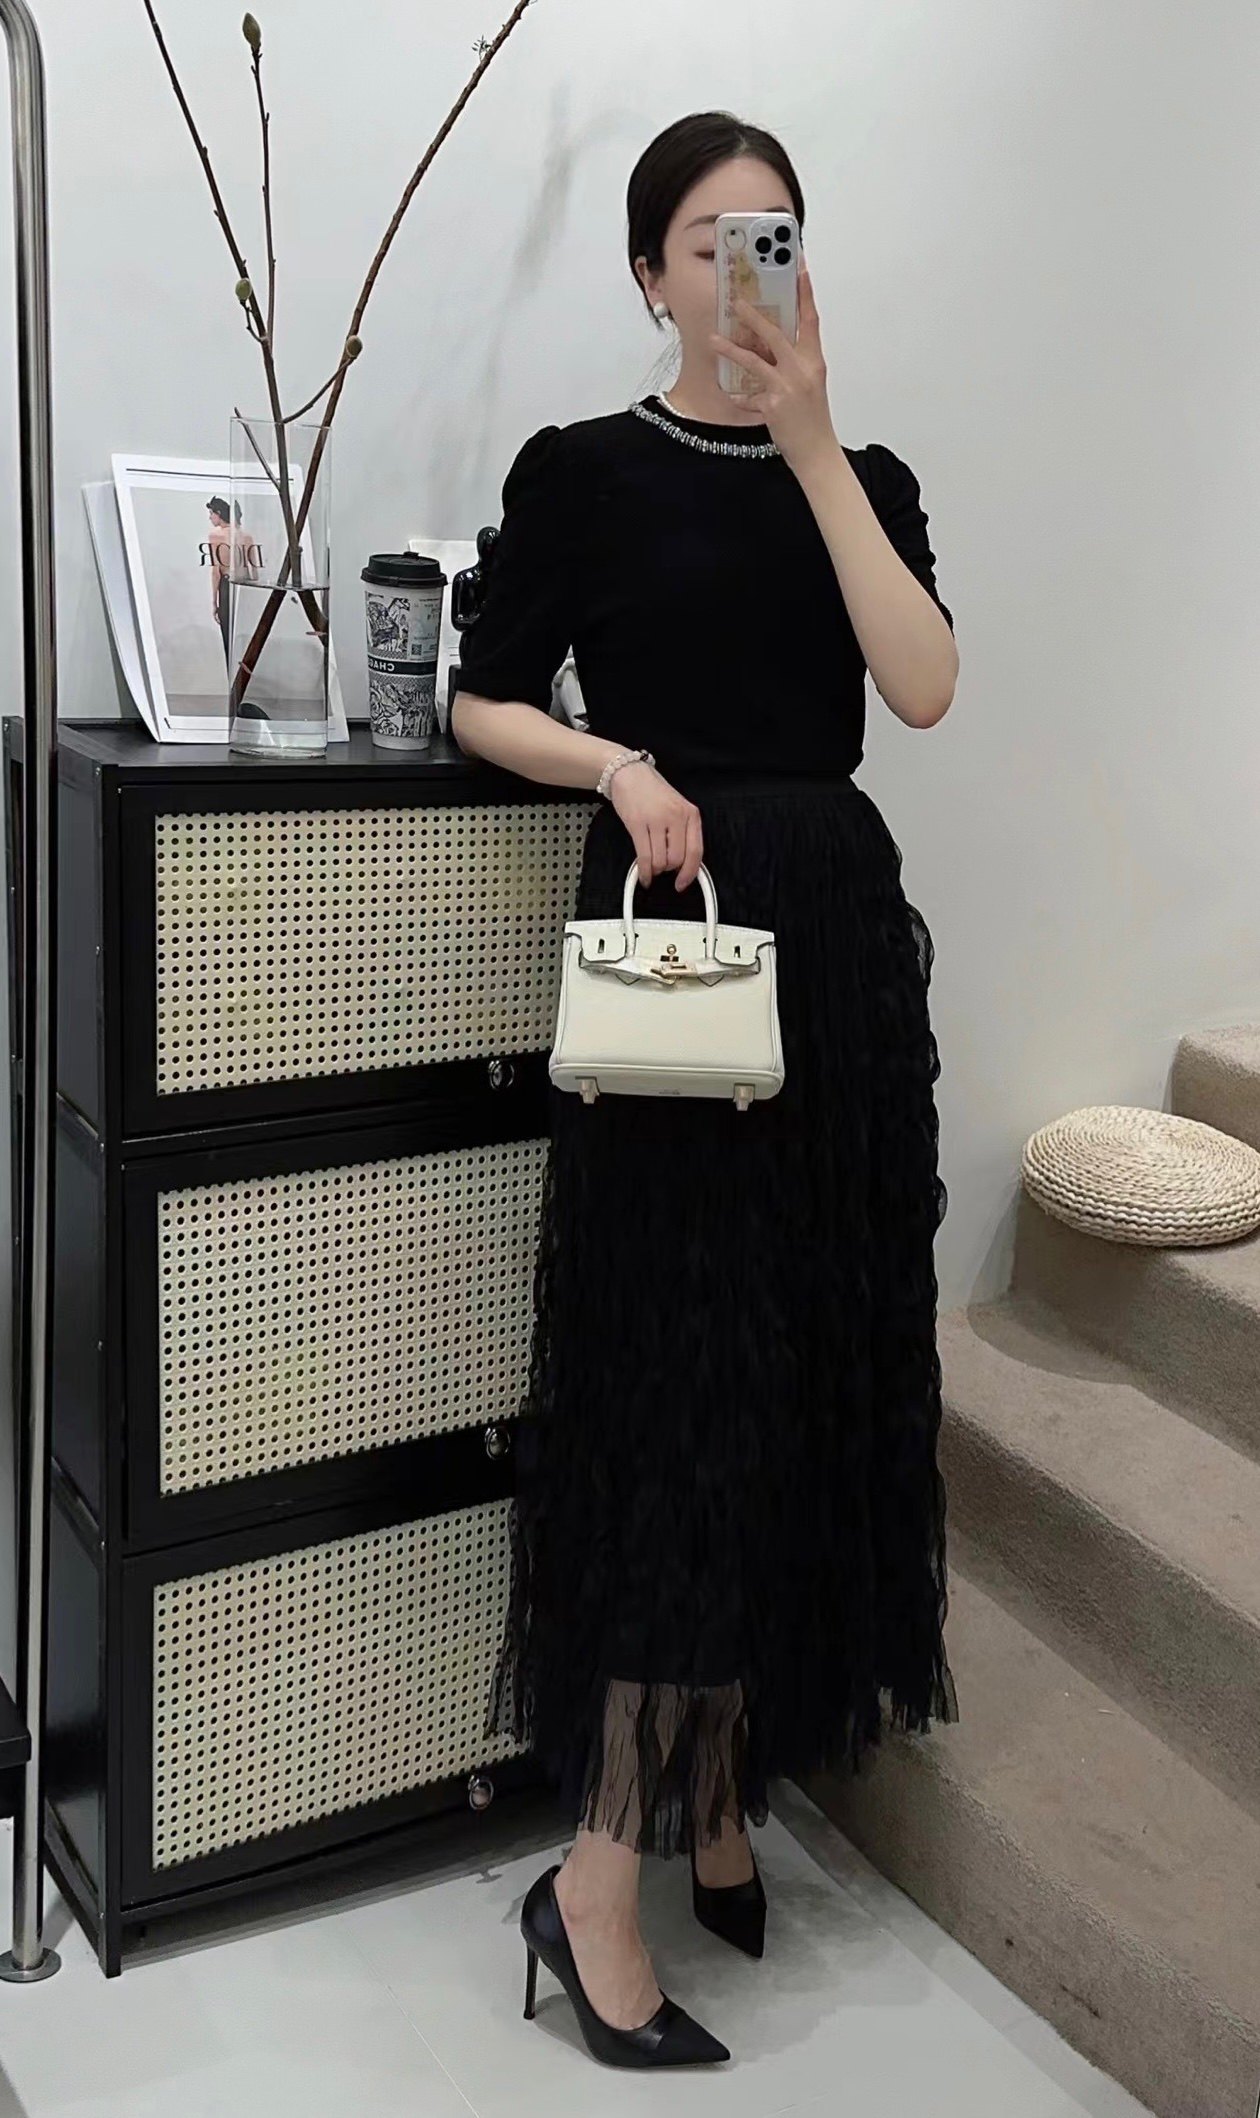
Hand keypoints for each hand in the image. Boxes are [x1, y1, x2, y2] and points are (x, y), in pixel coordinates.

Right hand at [607, 759, 703, 891]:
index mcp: (691, 814)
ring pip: (660, 861)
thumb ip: (683, 833)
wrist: (629, 773)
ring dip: (655, 869)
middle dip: (668, 869)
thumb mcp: (677, 808)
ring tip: (651, 865)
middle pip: (677, 859)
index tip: (682, 883)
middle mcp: (676, 816)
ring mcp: (657, 820)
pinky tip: (643, 875)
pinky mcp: (637, 824)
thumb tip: (684, 865)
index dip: (690, 873)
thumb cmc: (652, 792)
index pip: (696, 851)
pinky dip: (644, 872)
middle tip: (661, 867)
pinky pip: (644, 857)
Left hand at [709, 255, 836, 475]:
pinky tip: (731, 395)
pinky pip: (749, 396)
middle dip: (754, 317)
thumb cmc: (814, 421)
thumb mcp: (811, 387)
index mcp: (814, 362)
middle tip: (736, 302)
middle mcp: (802, 370)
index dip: (805, 294)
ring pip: (755, 361)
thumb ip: (796, 366)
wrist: (818, 453)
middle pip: (776, 334)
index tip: (800, 269)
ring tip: (713, 339)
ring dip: (731, 349)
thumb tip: (777, 351)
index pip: (811, 320)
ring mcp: (787, 388)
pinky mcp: (773, 406)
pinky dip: (739, 397)